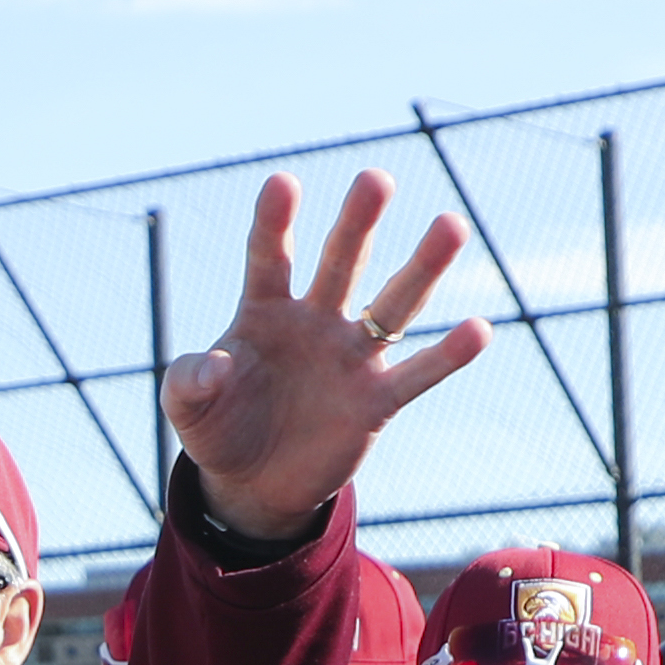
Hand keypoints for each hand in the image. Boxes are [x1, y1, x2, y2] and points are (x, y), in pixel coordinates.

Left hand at [167, 172, 490, 540]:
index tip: (283, 183)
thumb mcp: (186, 409)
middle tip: (376, 179)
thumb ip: (189, 382)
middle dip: (357, 223)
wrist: (253, 485)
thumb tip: (216, 367)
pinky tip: (478, 330)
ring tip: (450, 225)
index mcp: (264, 310)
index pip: (270, 256)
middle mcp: (315, 320)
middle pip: (340, 263)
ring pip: (392, 305)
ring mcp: (350, 357)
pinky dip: (447, 355)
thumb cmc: (218, 429)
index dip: (275, 221)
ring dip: (422, 268)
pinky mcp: (375, 401)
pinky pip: (416, 375)